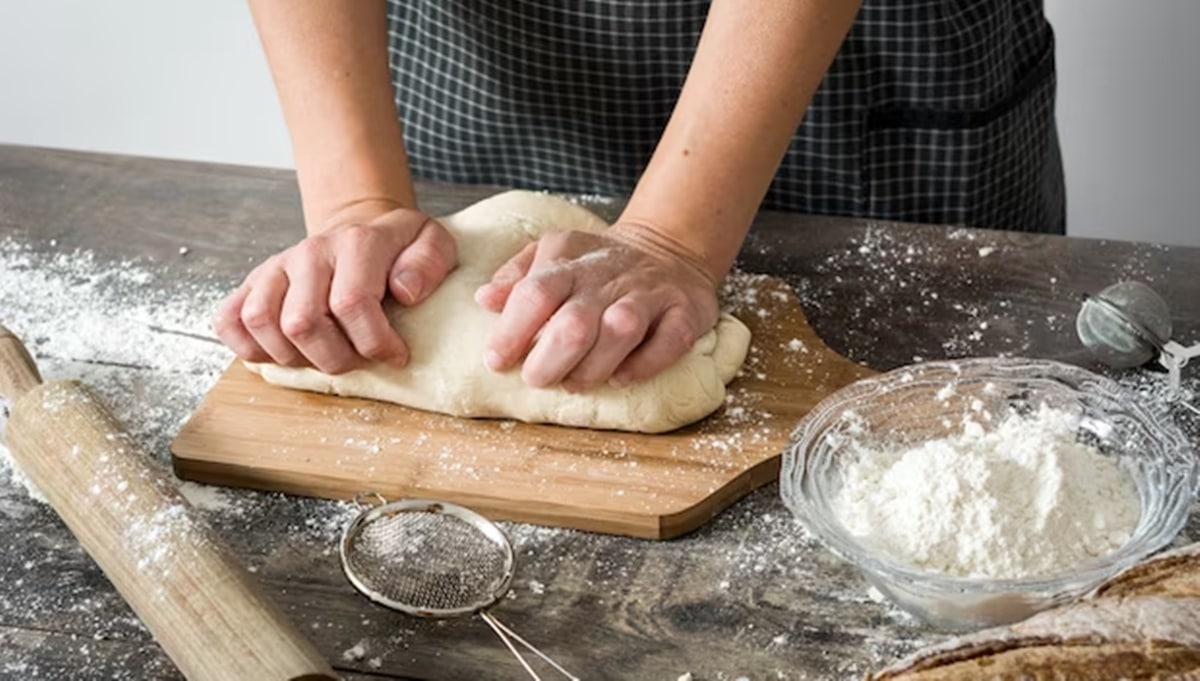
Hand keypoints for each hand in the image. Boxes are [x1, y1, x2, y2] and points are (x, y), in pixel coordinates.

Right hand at [212, 207, 455, 373]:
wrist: (357, 230)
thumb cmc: (397, 249)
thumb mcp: (433, 243)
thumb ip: (429, 262)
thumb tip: (404, 291)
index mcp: (355, 243)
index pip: (352, 304)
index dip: (375, 342)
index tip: (396, 354)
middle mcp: (308, 253)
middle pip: (302, 323)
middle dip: (335, 358)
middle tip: (359, 359)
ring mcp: (275, 267)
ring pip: (262, 323)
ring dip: (295, 357)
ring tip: (325, 355)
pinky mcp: (252, 283)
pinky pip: (229, 320)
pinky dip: (250, 347)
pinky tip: (284, 351)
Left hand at [474, 222, 719, 391]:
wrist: (668, 248)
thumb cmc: (597, 267)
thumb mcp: (553, 256)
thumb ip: (518, 277)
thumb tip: (484, 299)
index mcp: (570, 260)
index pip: (536, 292)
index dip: (512, 331)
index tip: (496, 361)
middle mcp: (609, 276)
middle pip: (574, 321)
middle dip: (549, 359)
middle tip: (536, 379)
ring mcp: (649, 294)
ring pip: (620, 331)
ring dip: (593, 366)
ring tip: (574, 382)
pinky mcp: (683, 313)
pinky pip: (667, 342)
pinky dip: (643, 365)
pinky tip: (621, 377)